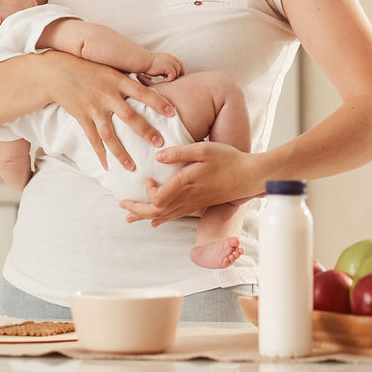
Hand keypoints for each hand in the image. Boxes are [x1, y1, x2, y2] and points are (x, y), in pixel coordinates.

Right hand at [44, 52, 175, 170]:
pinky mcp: (81, 117)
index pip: (142, 92)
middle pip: (129, 116)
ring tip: (133, 167)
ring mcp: (93, 108)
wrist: (57, 72)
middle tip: (160, 143)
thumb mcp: (111, 69)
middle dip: (146, 131)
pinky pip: (92, 139)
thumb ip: (129, 81)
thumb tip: (153, 88)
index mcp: (117, 80)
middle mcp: (107, 95)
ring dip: (122, 152)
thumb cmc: (90, 69)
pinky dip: (100, 154)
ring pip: (109, 134)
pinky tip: (107, 167)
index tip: (173, 113)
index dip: (158, 102)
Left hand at [120, 142, 263, 224]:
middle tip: (122, 206)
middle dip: (137, 210)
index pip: (158, 199)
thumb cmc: (228, 160)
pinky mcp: (199, 204)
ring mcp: (194, 203)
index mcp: (186, 184)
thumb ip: (179, 152)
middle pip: (156, 212)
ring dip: (145, 216)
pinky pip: (175, 216)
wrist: (249, 176)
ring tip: (129, 217)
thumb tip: (158, 156)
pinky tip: (154, 221)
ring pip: (164, 217)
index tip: (148, 178)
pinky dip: (161, 219)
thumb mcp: (204, 149)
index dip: (147, 192)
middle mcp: (187, 198)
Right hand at [146, 52, 184, 80]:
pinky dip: (169, 79)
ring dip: (172, 78)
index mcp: (170, 57)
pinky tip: (163, 79)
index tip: (177, 77)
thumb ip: (167, 69)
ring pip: (177, 72)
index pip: (180, 64)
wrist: (143, 61)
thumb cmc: (149, 65)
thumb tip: (171, 77)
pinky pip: (173, 75)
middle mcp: (171, 58)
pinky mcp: (167, 66)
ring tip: (164, 79)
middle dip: (177, 75)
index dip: (180, 71)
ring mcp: (170, 62)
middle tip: (172, 81)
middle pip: (180, 68)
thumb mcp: (161, 66)